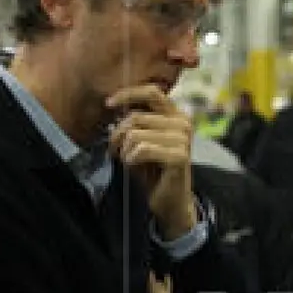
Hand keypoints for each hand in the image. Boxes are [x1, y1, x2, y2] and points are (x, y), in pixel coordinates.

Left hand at [107, 85, 196, 239]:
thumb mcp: (142, 139)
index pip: (151, 92)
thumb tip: (114, 104)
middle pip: (136, 117)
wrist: (170, 200)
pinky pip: (142, 150)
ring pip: (136, 134)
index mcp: (176, 114)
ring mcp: (184, 139)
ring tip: (128, 160)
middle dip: (117, 135)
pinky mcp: (180, 157)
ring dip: (124, 150)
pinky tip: (134, 167)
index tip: (108, 104)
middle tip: (115, 150)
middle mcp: (183, 122)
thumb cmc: (153, 169)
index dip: (128, 94)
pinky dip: (131, 159)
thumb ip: (135, 120)